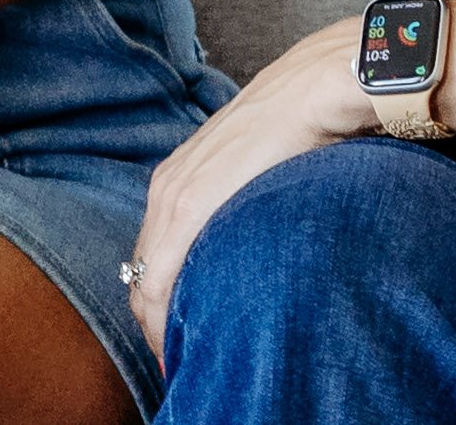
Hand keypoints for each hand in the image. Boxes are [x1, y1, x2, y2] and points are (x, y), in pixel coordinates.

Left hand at [128, 16, 371, 362]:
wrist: (313, 90)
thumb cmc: (297, 134)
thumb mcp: (258, 179)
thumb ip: (244, 211)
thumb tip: (258, 249)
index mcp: (177, 184)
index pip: (154, 262)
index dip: (163, 309)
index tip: (183, 344)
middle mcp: (164, 190)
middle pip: (142, 278)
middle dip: (158, 327)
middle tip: (182, 365)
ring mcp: (171, 195)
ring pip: (145, 284)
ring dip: (161, 329)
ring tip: (185, 364)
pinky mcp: (187, 203)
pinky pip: (159, 277)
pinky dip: (165, 317)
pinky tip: (183, 345)